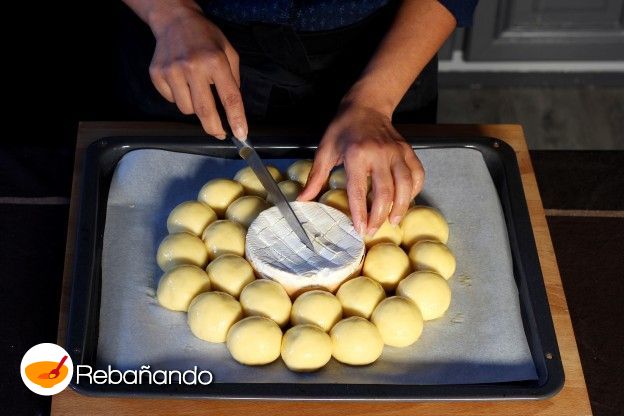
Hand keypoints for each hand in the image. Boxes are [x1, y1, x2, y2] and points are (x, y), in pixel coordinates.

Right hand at [148, 7, 246, 138]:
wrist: (175, 21)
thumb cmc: (206, 38)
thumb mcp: (229, 53)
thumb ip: (233, 80)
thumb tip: (232, 110)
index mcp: (215, 61)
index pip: (229, 97)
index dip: (236, 119)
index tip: (241, 135)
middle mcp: (193, 67)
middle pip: (204, 111)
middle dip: (214, 128)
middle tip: (219, 134)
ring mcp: (172, 71)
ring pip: (186, 109)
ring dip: (194, 107)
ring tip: (195, 88)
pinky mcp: (157, 75)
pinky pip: (172, 101)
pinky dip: (179, 97)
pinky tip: (181, 81)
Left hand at [298, 103, 423, 235]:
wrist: (366, 107)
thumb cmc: (343, 129)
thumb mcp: (325, 150)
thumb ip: (316, 177)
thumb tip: (303, 199)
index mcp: (356, 154)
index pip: (359, 190)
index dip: (360, 213)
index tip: (360, 229)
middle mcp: (380, 153)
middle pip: (385, 192)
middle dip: (379, 216)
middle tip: (373, 230)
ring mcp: (397, 152)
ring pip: (405, 185)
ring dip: (401, 207)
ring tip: (393, 221)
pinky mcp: (408, 151)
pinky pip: (417, 175)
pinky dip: (414, 191)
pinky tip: (405, 201)